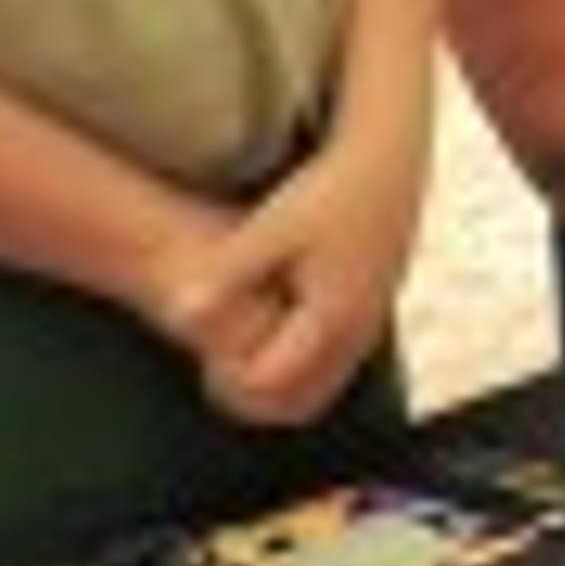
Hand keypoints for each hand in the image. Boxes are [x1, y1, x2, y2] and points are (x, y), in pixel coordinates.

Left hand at [185, 126, 428, 427]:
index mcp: (328, 319)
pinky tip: (271, 331)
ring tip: (235, 359)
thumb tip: (176, 316)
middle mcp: (356, 334)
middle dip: (254, 397)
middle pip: (298, 399)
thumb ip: (225, 276)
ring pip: (320, 386)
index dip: (229, 382)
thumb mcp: (268, 232)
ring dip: (280, 384)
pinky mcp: (373, 313)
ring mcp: (370, 327)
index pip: (270, 384)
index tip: (201, 361)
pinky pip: (335, 366)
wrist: (388, 166)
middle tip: (213, 372)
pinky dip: (301, 364)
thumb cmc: (322, 192)